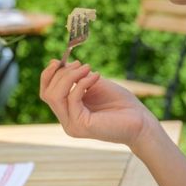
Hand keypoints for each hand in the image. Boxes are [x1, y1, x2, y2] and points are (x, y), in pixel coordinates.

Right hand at [40, 60, 154, 146]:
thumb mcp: (94, 84)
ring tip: (88, 68)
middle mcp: (66, 120)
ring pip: (54, 96)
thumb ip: (77, 77)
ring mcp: (72, 125)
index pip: (46, 92)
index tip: (59, 60)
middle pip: (48, 93)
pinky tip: (96, 77)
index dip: (48, 75)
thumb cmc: (121, 104)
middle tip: (81, 64)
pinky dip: (82, 83)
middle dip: (62, 73)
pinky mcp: (80, 125)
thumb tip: (59, 62)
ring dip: (69, 76)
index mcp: (68, 112)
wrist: (140, 121)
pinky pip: (72, 99)